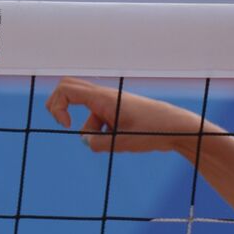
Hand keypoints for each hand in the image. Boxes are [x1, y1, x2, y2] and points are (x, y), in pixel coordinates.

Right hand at [45, 77, 200, 153]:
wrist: (176, 128)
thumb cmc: (152, 130)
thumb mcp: (122, 141)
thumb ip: (98, 144)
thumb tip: (87, 143)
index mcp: (103, 98)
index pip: (66, 90)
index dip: (58, 108)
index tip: (67, 126)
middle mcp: (104, 98)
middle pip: (69, 91)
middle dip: (59, 108)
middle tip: (63, 124)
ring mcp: (111, 106)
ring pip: (88, 119)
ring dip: (93, 134)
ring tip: (119, 142)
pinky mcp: (117, 116)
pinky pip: (100, 125)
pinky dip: (104, 136)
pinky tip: (124, 142)